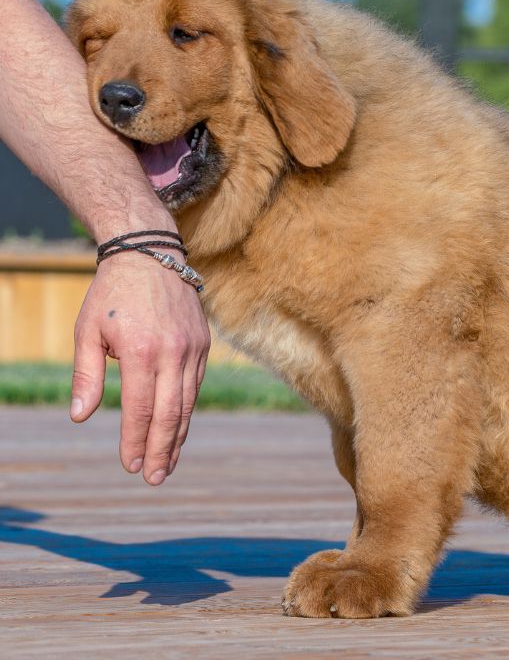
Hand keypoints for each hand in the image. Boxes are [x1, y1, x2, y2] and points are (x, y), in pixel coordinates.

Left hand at [70, 251, 210, 484]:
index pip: (139, 409)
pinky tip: (178, 427)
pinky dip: (187, 410)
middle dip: (160, 450)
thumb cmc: (111, 294)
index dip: (134, 441)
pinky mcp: (203, 344)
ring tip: (167, 463)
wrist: (151, 255)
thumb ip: (86, 375)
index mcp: (142, 352)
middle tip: (153, 478)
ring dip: (177, 436)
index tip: (128, 465)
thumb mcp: (87, 331)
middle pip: (170, 413)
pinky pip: (196, 385)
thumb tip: (81, 418)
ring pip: (188, 403)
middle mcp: (174, 353)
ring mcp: (193, 349)